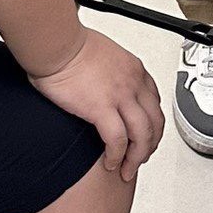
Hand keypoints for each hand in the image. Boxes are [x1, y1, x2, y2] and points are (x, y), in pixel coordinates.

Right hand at [28, 29, 164, 180]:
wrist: (57, 43)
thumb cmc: (71, 45)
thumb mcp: (104, 54)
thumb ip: (112, 72)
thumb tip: (106, 84)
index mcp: (134, 69)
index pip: (154, 102)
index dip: (152, 124)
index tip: (145, 135)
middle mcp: (132, 82)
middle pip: (155, 122)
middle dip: (150, 145)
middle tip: (140, 158)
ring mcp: (120, 96)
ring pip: (142, 135)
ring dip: (137, 157)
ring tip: (127, 169)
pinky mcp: (101, 108)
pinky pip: (117, 141)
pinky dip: (116, 156)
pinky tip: (110, 163)